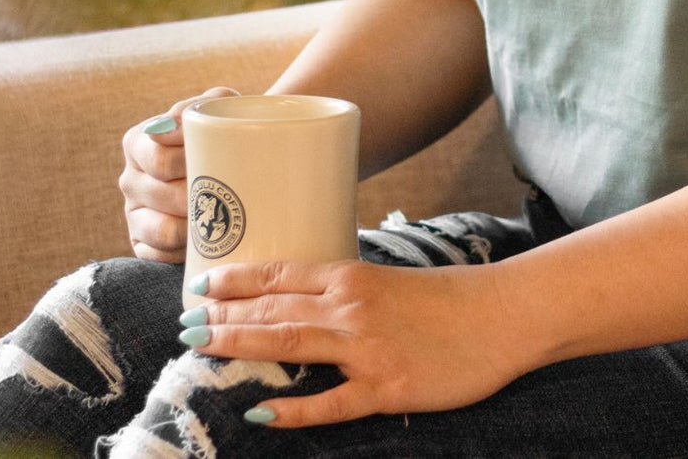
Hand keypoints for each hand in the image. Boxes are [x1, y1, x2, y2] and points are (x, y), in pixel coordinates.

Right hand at [120, 86, 239, 261]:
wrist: (236, 157)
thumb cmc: (224, 129)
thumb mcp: (215, 105)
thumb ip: (194, 109)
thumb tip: (171, 128)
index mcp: (138, 143)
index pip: (157, 159)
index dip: (188, 165)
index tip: (216, 162)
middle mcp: (130, 179)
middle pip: (160, 195)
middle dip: (197, 196)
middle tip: (229, 193)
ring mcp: (134, 214)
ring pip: (161, 229)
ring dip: (194, 226)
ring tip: (222, 216)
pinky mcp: (143, 244)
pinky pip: (158, 256)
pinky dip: (185, 252)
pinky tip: (208, 242)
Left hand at [179, 257, 529, 427]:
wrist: (504, 315)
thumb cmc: (450, 299)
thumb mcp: (391, 283)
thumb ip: (348, 292)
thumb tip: (305, 299)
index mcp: (353, 277)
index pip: (281, 274)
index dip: (235, 281)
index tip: (199, 285)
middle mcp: (352, 308)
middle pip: (273, 309)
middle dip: (222, 316)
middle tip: (183, 323)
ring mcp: (367, 349)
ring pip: (290, 343)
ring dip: (240, 344)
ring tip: (200, 348)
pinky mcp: (386, 388)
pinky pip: (331, 402)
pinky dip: (294, 408)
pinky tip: (261, 412)